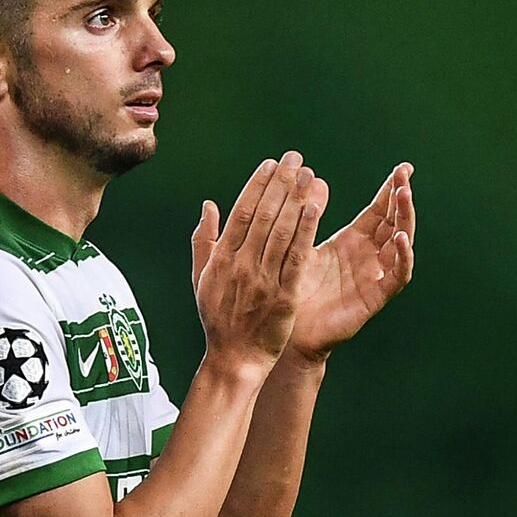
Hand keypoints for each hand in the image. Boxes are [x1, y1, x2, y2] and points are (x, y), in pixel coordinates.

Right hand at [190, 151, 326, 376]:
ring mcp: (263, 279)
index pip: (242, 211)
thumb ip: (203, 240)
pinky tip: (315, 209)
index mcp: (222, 258)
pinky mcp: (285, 295)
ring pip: (282, 231)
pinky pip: (296, 257)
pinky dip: (306, 231)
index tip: (271, 163)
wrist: (234, 357)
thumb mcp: (201, 277)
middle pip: (264, 215)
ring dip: (296, 199)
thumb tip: (208, 205)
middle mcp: (242, 264)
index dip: (258, 185)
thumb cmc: (218, 318)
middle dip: (280, 183)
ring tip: (308, 174)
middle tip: (295, 158)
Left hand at [285, 162, 416, 361]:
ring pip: (400, 244)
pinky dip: (402, 257)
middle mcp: (367, 257)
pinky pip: (397, 276)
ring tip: (404, 197)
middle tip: (405, 175)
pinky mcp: (375, 297)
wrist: (285, 329)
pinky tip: (402, 239)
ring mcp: (374, 276)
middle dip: (401, 198)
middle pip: (393, 222)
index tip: (403, 167)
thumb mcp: (297, 245)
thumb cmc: (289, 287)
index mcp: (350, 242)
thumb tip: (307, 178)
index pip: (377, 211)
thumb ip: (302, 216)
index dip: (390, 190)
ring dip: (405, 221)